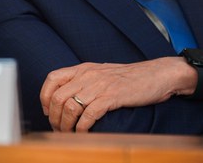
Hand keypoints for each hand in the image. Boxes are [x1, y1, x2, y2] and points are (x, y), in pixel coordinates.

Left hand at [39, 57, 194, 131]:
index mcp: (82, 69)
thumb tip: (67, 97)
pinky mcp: (112, 97)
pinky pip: (89, 114)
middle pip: (58, 97)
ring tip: (68, 134)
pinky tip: (83, 133)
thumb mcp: (101, 73)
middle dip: (54, 117)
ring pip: (70, 107)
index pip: (52, 78)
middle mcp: (87, 75)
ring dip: (66, 124)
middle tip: (58, 129)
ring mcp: (99, 86)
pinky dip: (82, 127)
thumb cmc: (129, 78)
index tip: (47, 111)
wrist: (157, 75)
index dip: (44, 96)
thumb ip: (84, 81)